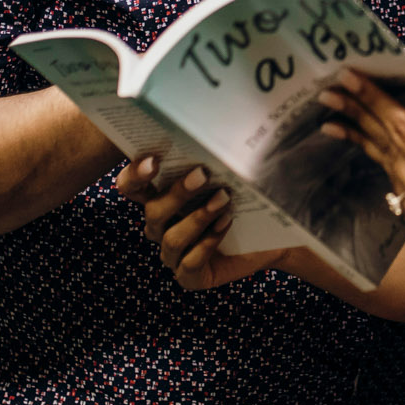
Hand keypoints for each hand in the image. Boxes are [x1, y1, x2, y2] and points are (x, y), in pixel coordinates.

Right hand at [113, 157, 290, 290]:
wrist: (271, 236)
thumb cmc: (245, 199)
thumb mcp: (228, 175)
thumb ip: (212, 159)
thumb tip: (215, 127)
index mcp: (160, 198)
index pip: (133, 187)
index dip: (135, 175)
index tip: (153, 160)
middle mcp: (161, 227)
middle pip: (153, 211)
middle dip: (177, 193)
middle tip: (202, 174)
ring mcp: (173, 254)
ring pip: (171, 238)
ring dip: (197, 217)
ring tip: (224, 198)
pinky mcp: (191, 277)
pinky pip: (190, 263)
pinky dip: (208, 242)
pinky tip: (227, 223)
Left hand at [320, 72, 404, 282]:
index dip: (376, 101)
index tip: (351, 77)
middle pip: (388, 152)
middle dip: (359, 116)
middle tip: (331, 88)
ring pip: (391, 172)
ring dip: (366, 138)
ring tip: (338, 113)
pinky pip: (403, 189)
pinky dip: (388, 161)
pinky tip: (371, 143)